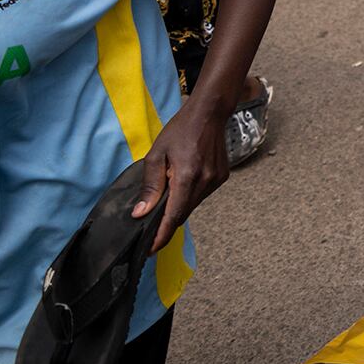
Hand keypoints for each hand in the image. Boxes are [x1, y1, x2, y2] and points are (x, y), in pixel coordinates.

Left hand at [130, 97, 229, 253]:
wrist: (209, 114)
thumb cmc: (180, 130)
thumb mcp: (156, 155)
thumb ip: (150, 186)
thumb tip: (141, 213)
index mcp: (186, 176)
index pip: (173, 216)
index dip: (161, 236)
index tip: (149, 250)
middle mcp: (205, 181)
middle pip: (183, 213)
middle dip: (167, 225)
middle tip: (150, 235)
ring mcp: (216, 180)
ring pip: (193, 205)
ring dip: (178, 209)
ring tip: (164, 205)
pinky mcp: (222, 177)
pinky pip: (202, 195)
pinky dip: (189, 197)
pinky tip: (182, 188)